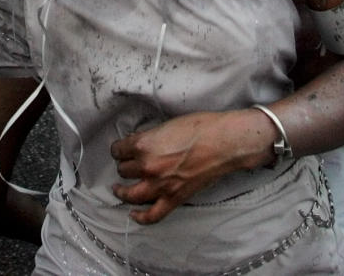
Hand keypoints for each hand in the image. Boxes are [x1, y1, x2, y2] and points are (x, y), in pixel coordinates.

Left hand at [110, 110, 271, 223]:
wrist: (224, 143)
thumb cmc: (200, 127)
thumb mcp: (167, 125)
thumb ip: (149, 137)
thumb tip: (139, 144)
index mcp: (143, 144)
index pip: (119, 150)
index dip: (119, 149)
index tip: (121, 149)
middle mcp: (147, 166)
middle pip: (123, 170)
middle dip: (125, 165)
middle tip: (129, 163)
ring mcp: (159, 185)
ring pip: (130, 194)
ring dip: (122, 191)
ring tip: (119, 188)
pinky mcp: (173, 199)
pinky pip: (152, 215)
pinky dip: (140, 217)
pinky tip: (133, 214)